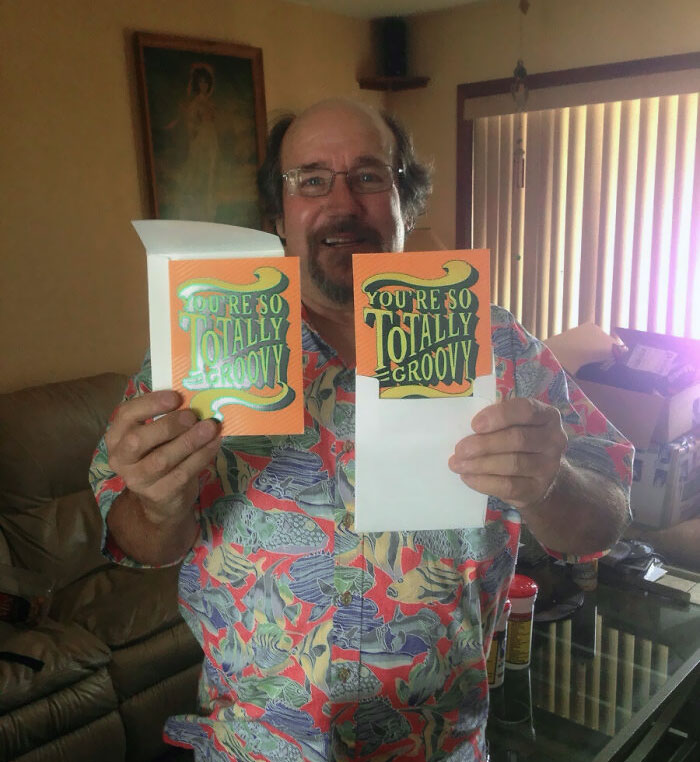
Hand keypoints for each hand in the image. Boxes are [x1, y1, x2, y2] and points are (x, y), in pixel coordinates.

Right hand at [105, 390, 220, 524]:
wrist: (162, 498)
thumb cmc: (159, 454)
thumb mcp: (156, 435)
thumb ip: (167, 417)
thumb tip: (194, 396)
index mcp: (117, 436)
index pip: (125, 414)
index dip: (150, 403)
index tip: (176, 397)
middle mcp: (121, 459)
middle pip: (138, 440)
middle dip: (169, 425)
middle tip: (193, 415)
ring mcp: (138, 480)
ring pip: (162, 459)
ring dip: (190, 441)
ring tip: (211, 427)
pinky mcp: (159, 494)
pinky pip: (182, 473)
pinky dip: (201, 456)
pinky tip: (215, 443)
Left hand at [448, 398, 567, 508]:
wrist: (540, 479)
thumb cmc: (520, 444)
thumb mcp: (515, 425)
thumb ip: (497, 421)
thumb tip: (465, 427)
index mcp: (547, 416)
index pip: (526, 410)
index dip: (499, 415)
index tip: (475, 424)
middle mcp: (554, 440)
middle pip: (517, 439)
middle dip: (484, 444)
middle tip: (460, 449)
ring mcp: (549, 467)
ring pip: (512, 464)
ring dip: (480, 464)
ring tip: (458, 464)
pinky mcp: (537, 490)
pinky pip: (508, 486)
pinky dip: (483, 482)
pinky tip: (467, 477)